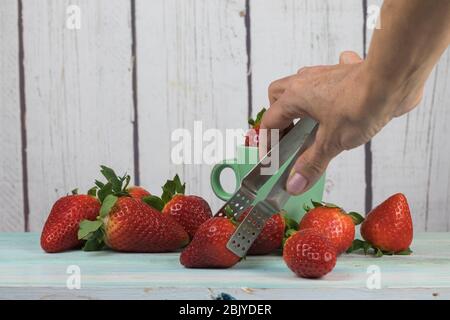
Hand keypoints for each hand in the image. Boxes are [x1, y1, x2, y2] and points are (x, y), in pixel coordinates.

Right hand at [260, 51, 422, 194]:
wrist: (393, 78)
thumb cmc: (360, 105)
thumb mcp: (331, 142)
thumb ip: (311, 164)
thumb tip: (293, 185)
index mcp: (295, 97)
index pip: (270, 122)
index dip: (267, 143)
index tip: (269, 160)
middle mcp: (305, 81)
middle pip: (278, 96)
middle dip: (279, 117)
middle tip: (288, 139)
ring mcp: (325, 74)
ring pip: (300, 85)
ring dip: (299, 104)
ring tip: (307, 126)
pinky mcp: (346, 73)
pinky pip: (329, 76)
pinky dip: (327, 89)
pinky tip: (334, 100)